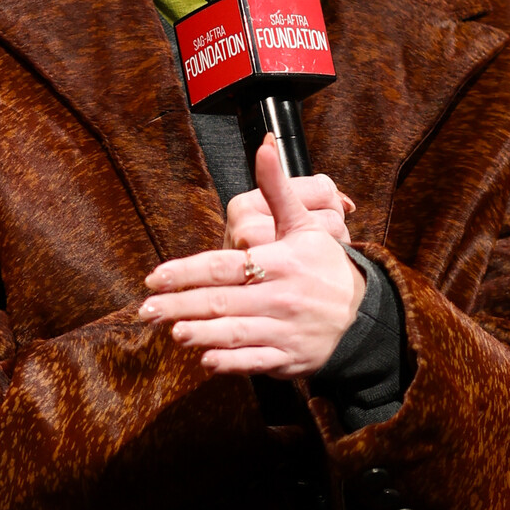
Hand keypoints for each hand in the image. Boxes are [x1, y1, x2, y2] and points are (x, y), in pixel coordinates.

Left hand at [139, 134, 365, 376]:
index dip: (186, 272)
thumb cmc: (324, 265)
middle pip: (221, 301)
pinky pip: (254, 362)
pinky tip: (206, 360)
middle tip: (146, 310)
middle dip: (180, 306)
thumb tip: (263, 146)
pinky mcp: (288, 358)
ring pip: (235, 333)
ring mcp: (284, 330)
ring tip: (172, 332)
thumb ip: (276, 188)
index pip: (224, 266)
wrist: (363, 312)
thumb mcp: (303, 223)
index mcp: (279, 262)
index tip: (155, 277)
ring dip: (201, 334)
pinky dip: (230, 363)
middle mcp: (280, 297)